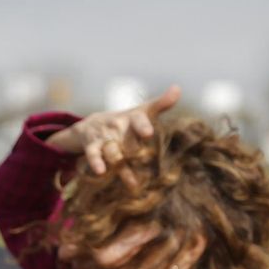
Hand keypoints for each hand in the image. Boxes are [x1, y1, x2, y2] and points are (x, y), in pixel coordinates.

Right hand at [47, 84, 180, 174]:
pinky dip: (96, 163)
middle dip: (134, 151)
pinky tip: (101, 172)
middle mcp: (117, 126)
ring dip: (119, 163)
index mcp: (132, 117)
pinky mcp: (92, 147)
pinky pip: (94, 155)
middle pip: (128, 142)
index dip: (142, 126)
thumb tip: (177, 88)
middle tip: (144, 160)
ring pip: (113, 152)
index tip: (148, 134)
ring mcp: (104, 137)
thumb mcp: (141, 111)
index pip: (138, 119)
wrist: (91, 124)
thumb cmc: (124, 120)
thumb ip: (161, 103)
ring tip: (131, 180)